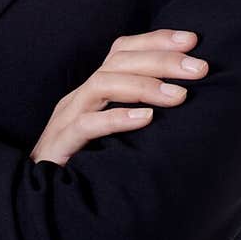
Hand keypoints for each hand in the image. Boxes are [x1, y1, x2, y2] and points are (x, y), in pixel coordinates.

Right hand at [30, 29, 208, 164]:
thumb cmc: (86, 164)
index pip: (122, 51)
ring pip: (101, 85)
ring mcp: (67, 120)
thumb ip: (141, 113)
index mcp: (94, 91)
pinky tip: (145, 119)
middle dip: (161, 60)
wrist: (41, 199)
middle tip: (199, 68)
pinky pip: (86, 125)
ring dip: (144, 86)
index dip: (155, 40)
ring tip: (179, 96)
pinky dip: (116, 119)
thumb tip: (186, 100)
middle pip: (117, 63)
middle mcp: (80, 98)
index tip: (192, 40)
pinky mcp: (60, 146)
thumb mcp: (117, 133)